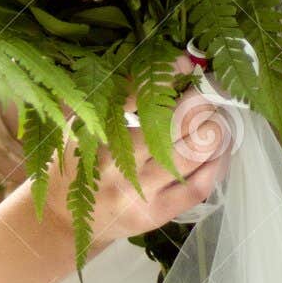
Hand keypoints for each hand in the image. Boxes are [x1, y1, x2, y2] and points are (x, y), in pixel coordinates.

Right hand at [43, 77, 233, 253]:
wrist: (62, 218)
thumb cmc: (75, 161)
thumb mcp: (80, 121)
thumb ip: (118, 92)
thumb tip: (173, 64)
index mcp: (91, 131)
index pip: (133, 97)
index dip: (165, 77)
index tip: (184, 64)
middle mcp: (113, 162)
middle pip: (170, 125)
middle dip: (199, 103)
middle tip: (207, 93)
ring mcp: (136, 191)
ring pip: (190, 155)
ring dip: (212, 132)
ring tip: (215, 120)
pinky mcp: (154, 214)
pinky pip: (197, 187)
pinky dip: (216, 165)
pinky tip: (219, 151)